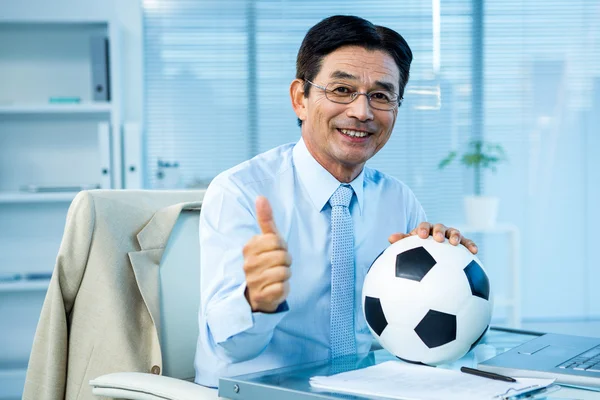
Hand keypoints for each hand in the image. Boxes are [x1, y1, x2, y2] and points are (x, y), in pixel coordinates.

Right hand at [243, 196, 291, 312]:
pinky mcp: (262, 296)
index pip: (276, 240)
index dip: (282, 246)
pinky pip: (283, 287)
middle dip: (285, 261)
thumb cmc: (264, 262)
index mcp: (249, 248)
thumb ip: (265, 219)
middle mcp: (248, 264)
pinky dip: (284, 288)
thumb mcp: (266, 240)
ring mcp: (253, 281)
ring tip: (276, 276)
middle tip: (277, 265)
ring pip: (284, 272)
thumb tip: (261, 197)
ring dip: (285, 274)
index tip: (276, 251)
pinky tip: (275, 287)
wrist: (256, 293)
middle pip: (282, 256)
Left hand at [387, 222, 477, 254]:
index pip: (423, 226)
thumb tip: (390, 238)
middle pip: (439, 227)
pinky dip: (471, 245)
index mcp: (425, 230)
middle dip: (439, 231)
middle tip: (438, 238)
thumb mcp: (409, 247)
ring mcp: (450, 236)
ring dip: (455, 236)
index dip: (422, 229)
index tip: (420, 235)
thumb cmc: (419, 251)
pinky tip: (474, 252)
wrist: (433, 255)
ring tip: (455, 243)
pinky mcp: (462, 243)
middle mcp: (438, 231)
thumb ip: (401, 242)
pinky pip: (467, 243)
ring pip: (455, 232)